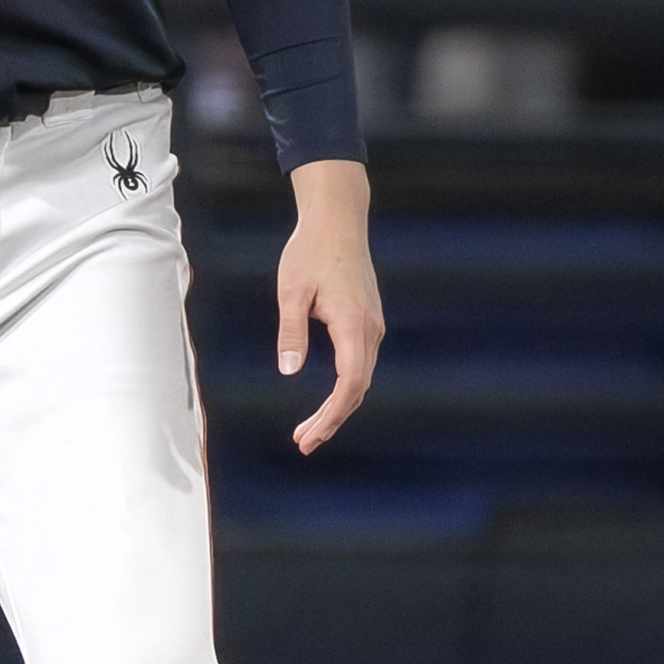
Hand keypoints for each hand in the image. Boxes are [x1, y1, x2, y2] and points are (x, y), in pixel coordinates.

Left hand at [276, 157, 382, 456]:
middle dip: (332, 420)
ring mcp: (373, 325)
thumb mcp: (292, 291)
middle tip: (303, 443)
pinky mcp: (368, 321)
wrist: (338, 221)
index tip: (309, 436)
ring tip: (310, 429)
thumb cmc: (311, 252)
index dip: (331, 415)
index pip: (350, 384)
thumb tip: (291, 371)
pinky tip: (328, 400)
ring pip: (361, 378)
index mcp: (353, 325)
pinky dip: (346, 388)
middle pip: (358, 388)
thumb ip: (291, 331)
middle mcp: (371, 329)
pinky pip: (361, 364)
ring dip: (339, 407)